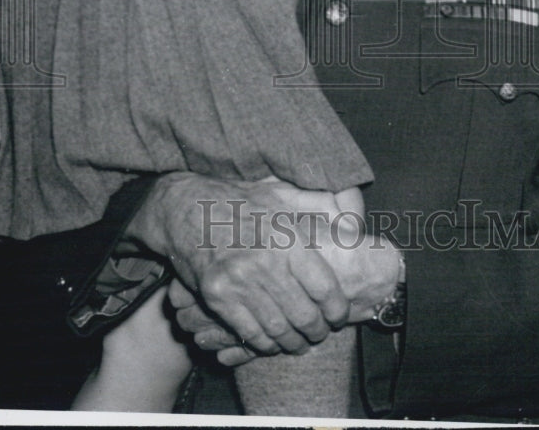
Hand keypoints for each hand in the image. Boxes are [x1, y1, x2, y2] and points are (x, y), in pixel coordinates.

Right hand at [127, 173, 352, 356]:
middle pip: (304, 314)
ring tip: (300, 344)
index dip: (337, 309)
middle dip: (317, 331)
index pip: (324, 287)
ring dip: (293, 343)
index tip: (339, 316)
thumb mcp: (280, 194)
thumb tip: (353, 224)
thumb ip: (317, 207)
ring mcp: (238, 281)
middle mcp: (265, 261)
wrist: (185, 208)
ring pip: (278, 329)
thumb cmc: (239, 201)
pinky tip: (272, 343)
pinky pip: (249, 333)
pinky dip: (265, 344)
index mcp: (286, 237)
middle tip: (320, 334)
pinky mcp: (217, 296)